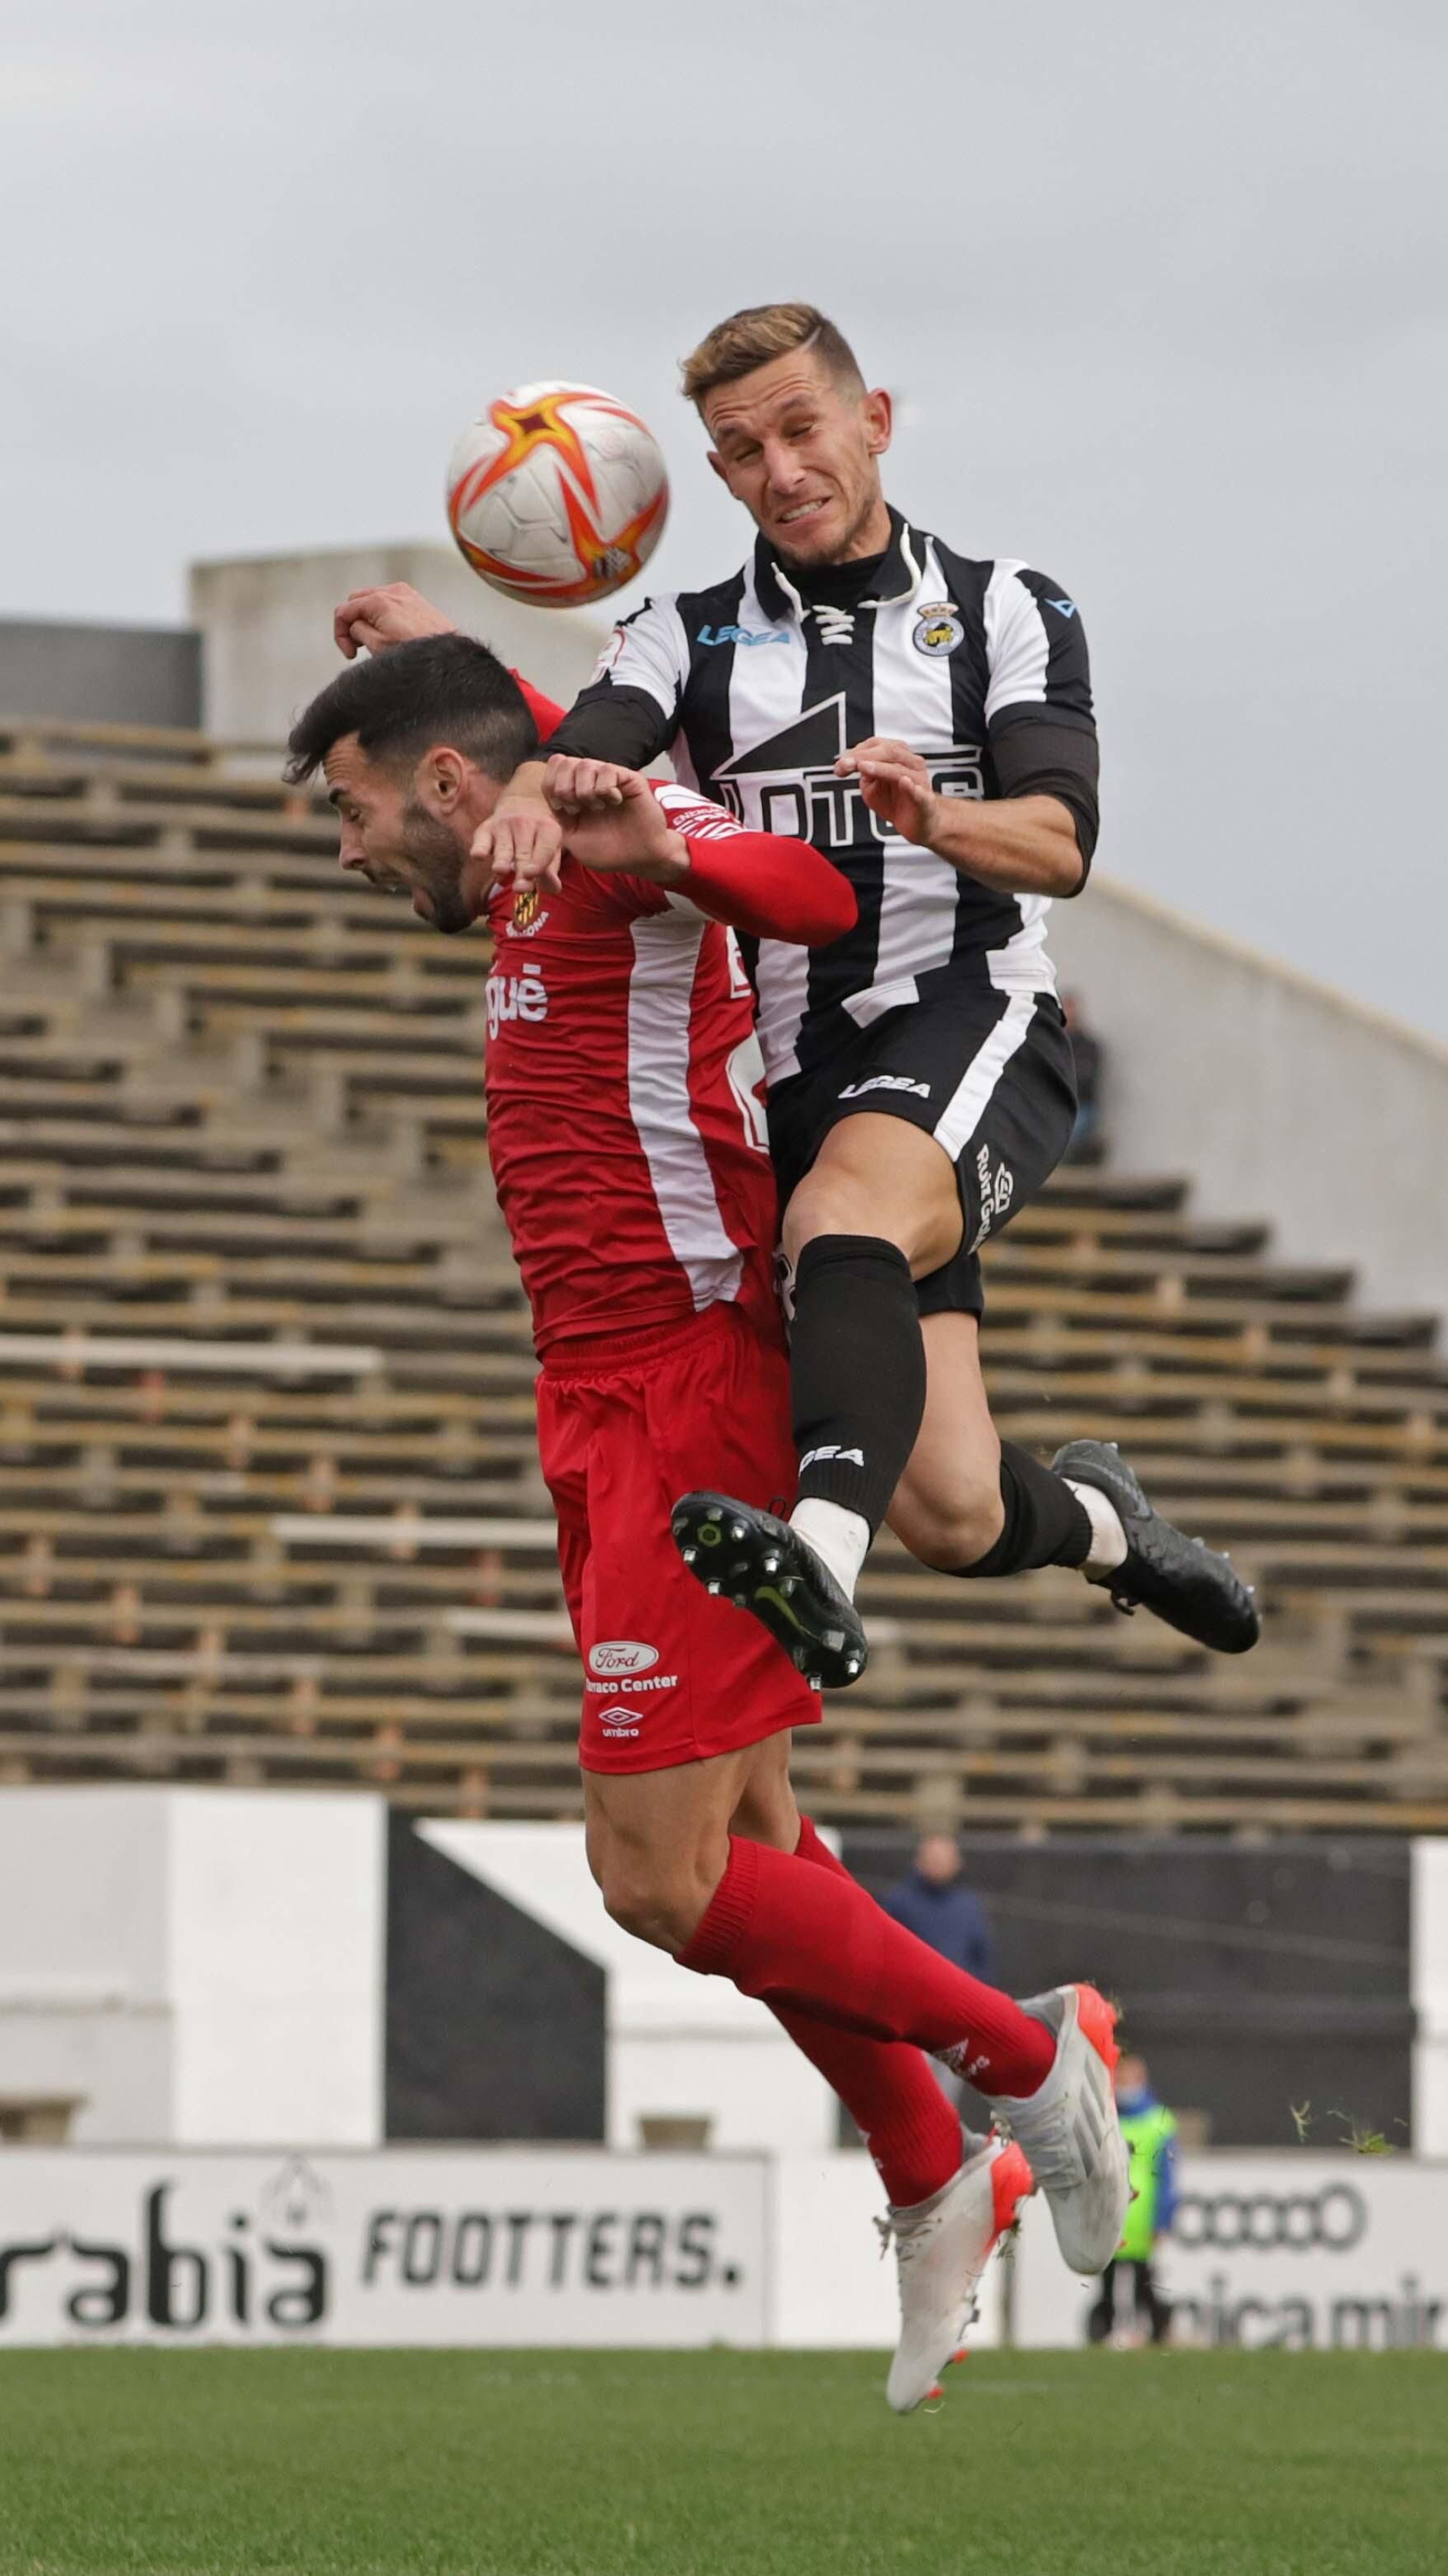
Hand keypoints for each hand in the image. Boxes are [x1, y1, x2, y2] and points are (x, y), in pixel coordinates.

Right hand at [332, 583, 456, 659]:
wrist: (447, 656)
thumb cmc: (416, 652)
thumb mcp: (377, 646)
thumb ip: (357, 630)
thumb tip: (353, 625)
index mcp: (378, 601)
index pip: (344, 610)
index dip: (340, 633)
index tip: (349, 652)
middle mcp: (391, 591)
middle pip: (356, 601)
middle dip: (352, 623)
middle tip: (358, 645)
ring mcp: (405, 593)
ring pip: (372, 600)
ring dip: (367, 618)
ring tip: (374, 640)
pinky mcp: (415, 599)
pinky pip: (389, 601)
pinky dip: (382, 614)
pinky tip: (389, 632)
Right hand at [465, 791, 565, 911]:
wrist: (522, 801)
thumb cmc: (539, 835)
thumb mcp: (552, 848)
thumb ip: (551, 870)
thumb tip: (554, 889)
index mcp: (548, 829)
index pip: (545, 849)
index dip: (538, 863)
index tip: (531, 874)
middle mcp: (526, 824)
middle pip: (524, 852)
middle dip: (521, 869)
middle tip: (520, 888)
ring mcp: (504, 825)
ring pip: (503, 848)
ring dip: (502, 860)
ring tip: (500, 870)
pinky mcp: (486, 829)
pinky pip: (481, 840)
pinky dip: (479, 847)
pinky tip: (478, 855)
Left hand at [544, 758, 685, 880]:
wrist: (640, 857)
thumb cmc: (608, 851)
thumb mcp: (571, 840)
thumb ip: (555, 819)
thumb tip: (544, 800)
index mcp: (573, 792)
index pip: (552, 769)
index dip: (551, 787)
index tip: (562, 810)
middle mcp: (590, 781)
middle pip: (564, 762)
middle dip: (564, 788)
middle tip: (577, 809)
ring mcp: (608, 777)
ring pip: (584, 764)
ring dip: (586, 790)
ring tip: (598, 807)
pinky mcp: (627, 778)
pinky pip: (607, 770)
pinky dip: (605, 789)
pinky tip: (615, 801)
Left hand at [837, 737, 941, 846]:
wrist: (918, 823)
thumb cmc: (895, 801)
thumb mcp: (872, 785)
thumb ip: (863, 773)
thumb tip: (846, 763)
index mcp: (898, 755)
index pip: (877, 745)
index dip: (856, 751)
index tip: (840, 762)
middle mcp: (911, 763)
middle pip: (889, 751)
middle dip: (863, 756)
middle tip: (844, 765)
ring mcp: (919, 781)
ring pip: (899, 769)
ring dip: (879, 767)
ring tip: (863, 767)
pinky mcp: (925, 800)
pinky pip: (919, 792)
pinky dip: (911, 787)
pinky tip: (903, 782)